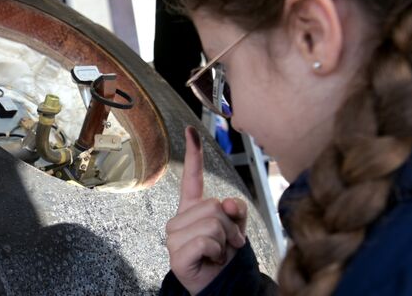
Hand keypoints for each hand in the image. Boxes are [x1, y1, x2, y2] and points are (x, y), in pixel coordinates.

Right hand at [166, 126, 247, 294]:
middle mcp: (179, 219)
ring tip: (219, 252)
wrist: (222, 284)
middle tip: (228, 242)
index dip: (193, 154)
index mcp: (193, 208)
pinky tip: (210, 259)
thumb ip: (235, 209)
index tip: (191, 131)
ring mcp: (174, 237)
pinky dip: (217, 251)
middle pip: (213, 205)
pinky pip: (206, 240)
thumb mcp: (237, 226)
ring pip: (211, 222)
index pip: (192, 178)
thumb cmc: (227, 255)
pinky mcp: (176, 254)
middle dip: (230, 225)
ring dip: (225, 240)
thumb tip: (226, 202)